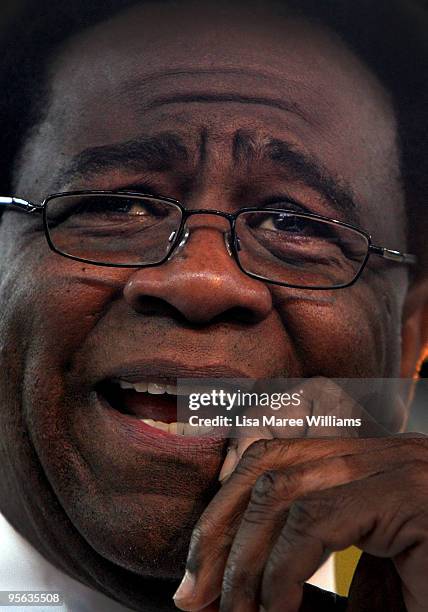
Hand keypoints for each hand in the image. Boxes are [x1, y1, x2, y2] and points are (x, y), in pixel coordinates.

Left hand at [173, 397, 427, 611]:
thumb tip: (243, 592)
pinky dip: (283, 569)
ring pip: (285, 487)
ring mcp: (396, 467)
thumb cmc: (427, 580)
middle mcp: (376, 454)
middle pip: (267, 467)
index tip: (197, 574)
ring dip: (244, 554)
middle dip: (218, 531)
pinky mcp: (411, 496)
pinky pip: (319, 521)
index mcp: (361, 464)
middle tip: (192, 595)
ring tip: (230, 611)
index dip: (223, 512)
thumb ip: (309, 574)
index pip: (271, 462)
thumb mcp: (366, 584)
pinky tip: (273, 609)